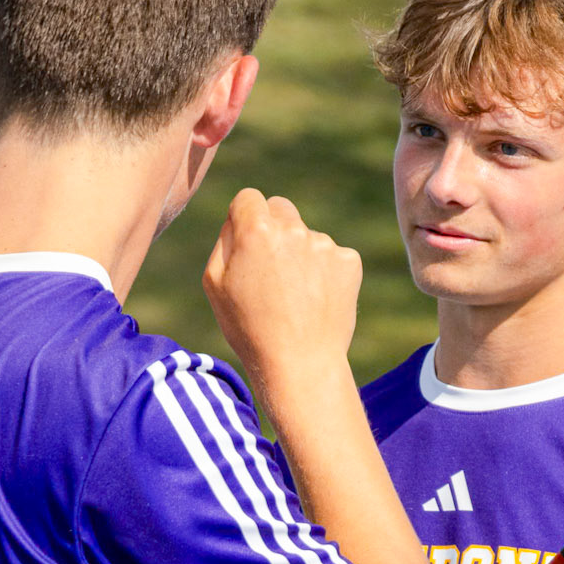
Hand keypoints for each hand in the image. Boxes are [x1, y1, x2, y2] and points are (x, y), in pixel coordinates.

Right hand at [203, 189, 360, 398]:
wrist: (300, 365)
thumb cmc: (249, 329)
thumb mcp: (215, 284)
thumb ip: (225, 240)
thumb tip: (238, 217)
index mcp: (256, 230)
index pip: (248, 198)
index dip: (244, 218)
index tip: (246, 242)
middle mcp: (293, 228)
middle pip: (280, 208)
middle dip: (273, 230)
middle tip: (270, 273)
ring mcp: (324, 244)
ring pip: (307, 236)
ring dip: (300, 256)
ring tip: (294, 299)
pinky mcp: (349, 261)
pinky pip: (331, 256)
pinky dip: (324, 274)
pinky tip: (315, 302)